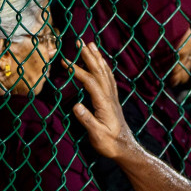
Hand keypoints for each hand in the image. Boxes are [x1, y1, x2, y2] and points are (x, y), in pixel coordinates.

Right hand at [71, 42, 140, 160]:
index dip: (78, 71)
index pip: (90, 82)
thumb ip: (87, 120)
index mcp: (104, 103)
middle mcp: (110, 96)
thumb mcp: (97, 135)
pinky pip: (109, 78)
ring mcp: (113, 97)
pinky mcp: (113, 100)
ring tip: (91, 45)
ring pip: (105, 72)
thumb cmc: (110, 143)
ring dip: (97, 57)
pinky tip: (101, 63)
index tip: (65, 62)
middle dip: (89, 55)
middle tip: (80, 42)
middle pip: (99, 71)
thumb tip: (75, 106)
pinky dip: (104, 67)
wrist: (125, 148)